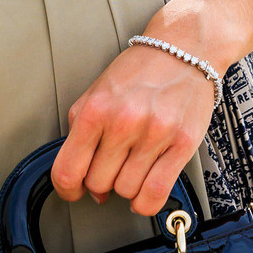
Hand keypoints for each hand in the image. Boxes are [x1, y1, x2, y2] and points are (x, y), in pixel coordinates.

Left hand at [51, 41, 217, 217]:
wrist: (185, 49)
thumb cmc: (139, 71)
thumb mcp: (96, 92)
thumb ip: (81, 132)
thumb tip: (83, 182)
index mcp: (96, 109)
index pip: (68, 170)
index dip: (67, 189)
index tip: (73, 190)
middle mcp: (124, 122)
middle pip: (98, 184)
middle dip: (100, 181)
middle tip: (111, 166)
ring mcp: (155, 134)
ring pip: (126, 191)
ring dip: (126, 186)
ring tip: (132, 166)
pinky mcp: (183, 144)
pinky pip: (157, 193)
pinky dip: (146, 202)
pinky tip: (145, 189)